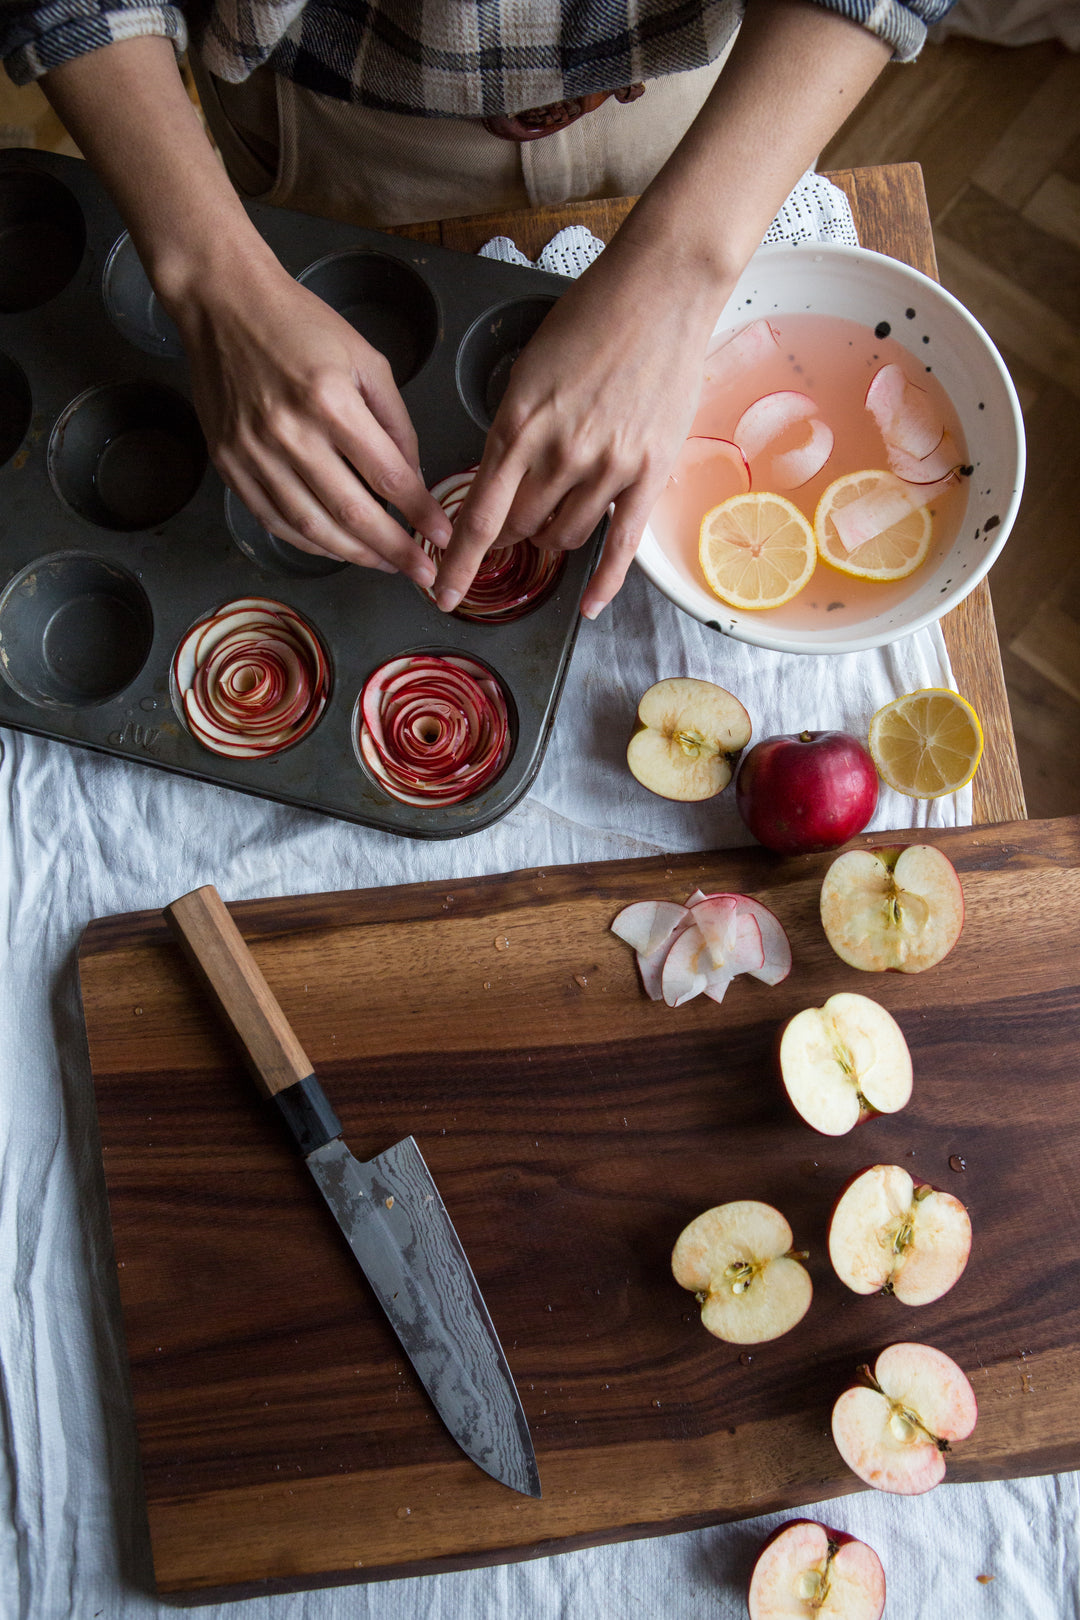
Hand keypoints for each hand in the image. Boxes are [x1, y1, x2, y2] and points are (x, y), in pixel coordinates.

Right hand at [168, 258, 451, 582]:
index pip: (387, 476)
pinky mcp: (229, 464)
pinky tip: (338, 548)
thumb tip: (413, 479)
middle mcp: (289, 433)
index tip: (443, 537)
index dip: (420, 513)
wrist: (222, 303)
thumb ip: (395, 422)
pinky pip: (274, 521)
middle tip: (421, 572)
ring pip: (312, 527)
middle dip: (394, 550)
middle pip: (352, 512)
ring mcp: (253, 453)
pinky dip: (310, 543)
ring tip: (386, 564)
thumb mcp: (366, 359)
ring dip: (354, 554)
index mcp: (330, 401)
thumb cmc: (299, 324)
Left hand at [432, 237, 723, 617]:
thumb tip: (500, 480)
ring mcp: (605, 468)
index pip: (478, 515)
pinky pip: (621, 545)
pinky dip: (603, 582)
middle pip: (520, 528)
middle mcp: (557, 454)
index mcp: (517, 425)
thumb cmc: (592, 319)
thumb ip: (512, 430)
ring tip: (560, 510)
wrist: (659, 290)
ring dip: (553, 535)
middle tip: (515, 523)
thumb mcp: (529, 371)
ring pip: (564, 536)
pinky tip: (589, 606)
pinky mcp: (648, 474)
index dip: (458, 562)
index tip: (443, 591)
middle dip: (511, 532)